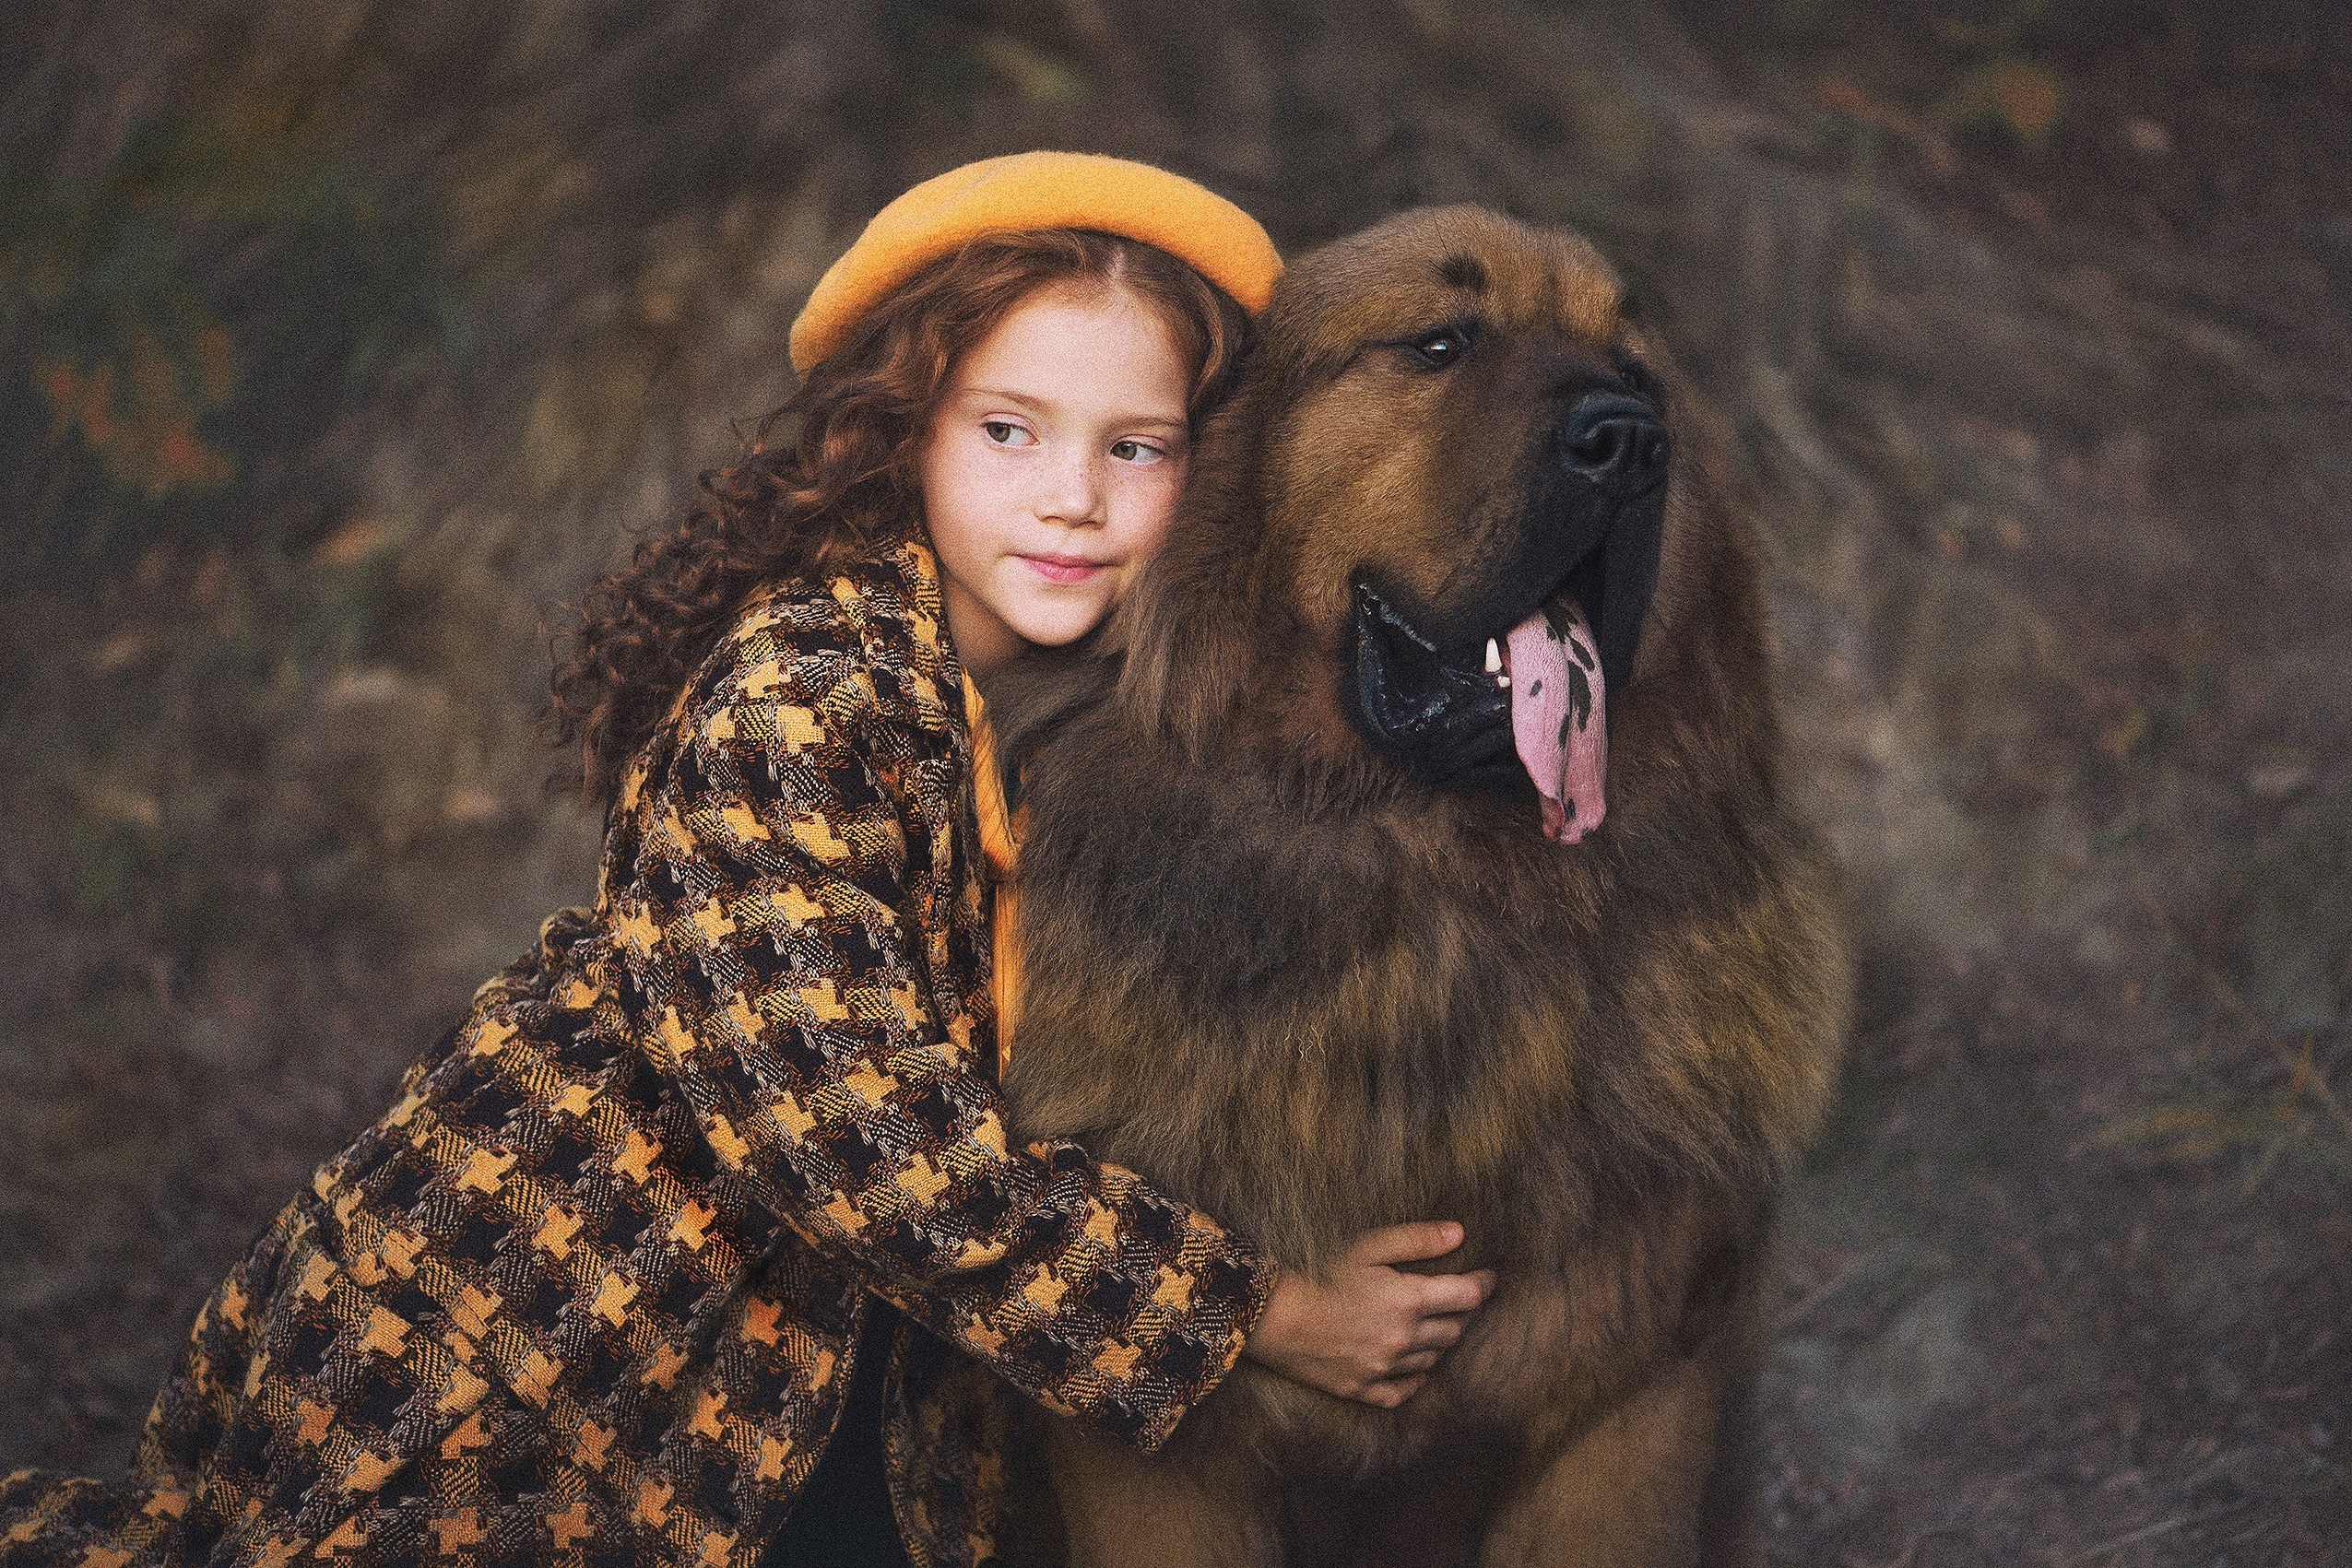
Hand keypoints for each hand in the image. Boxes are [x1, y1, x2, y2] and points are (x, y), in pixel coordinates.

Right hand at [1242, 1221, 1496, 1408]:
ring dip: (1438, 1343)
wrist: (1275, 1316)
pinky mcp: (1363, 1389)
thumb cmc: (1320, 1272)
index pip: (1467, 1297)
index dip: (1483, 1285)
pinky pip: (1403, 1392)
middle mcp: (1404, 1339)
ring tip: (1435, 1327)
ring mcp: (1384, 1368)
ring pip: (1432, 1360)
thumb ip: (1416, 1240)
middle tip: (1460, 1301)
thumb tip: (1460, 1234)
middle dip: (1462, 1314)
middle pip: (1453, 1330)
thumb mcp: (1368, 1246)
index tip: (1489, 1278)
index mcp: (1409, 1301)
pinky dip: (1415, 1379)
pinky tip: (1414, 1367)